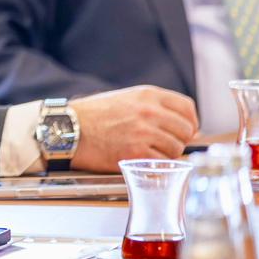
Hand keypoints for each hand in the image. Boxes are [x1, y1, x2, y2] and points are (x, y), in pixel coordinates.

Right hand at [70, 85, 198, 172]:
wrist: (67, 128)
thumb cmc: (93, 115)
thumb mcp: (125, 99)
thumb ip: (154, 107)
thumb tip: (185, 127)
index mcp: (148, 94)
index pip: (187, 108)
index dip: (190, 122)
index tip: (186, 130)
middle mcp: (150, 111)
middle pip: (186, 130)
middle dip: (180, 140)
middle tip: (165, 144)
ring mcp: (144, 132)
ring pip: (176, 148)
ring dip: (167, 154)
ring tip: (149, 152)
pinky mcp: (136, 152)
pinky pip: (162, 162)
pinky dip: (156, 164)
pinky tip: (141, 159)